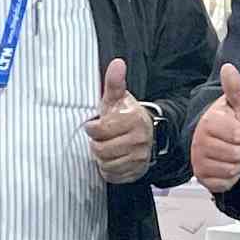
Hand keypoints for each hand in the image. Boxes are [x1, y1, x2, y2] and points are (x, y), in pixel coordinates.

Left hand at [83, 58, 155, 183]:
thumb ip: (114, 82)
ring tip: (106, 147)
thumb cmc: (125, 115)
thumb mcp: (118, 98)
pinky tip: (112, 159)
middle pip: (101, 150)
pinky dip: (108, 170)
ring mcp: (139, 158)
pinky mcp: (137, 172)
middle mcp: (139, 139)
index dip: (92, 128)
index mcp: (133, 119)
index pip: (100, 130)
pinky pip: (113, 176)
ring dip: (101, 158)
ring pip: (106, 165)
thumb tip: (117, 62)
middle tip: (100, 138)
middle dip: (96, 144)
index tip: (94, 125)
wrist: (147, 134)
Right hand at [192, 64, 239, 193]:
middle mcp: (199, 142)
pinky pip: (224, 183)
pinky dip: (232, 177)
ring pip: (232, 170)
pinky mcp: (201, 177)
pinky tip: (228, 165)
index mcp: (209, 122)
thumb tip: (229, 67)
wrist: (221, 139)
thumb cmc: (233, 120)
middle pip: (237, 155)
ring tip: (235, 152)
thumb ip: (236, 88)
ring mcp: (198, 161)